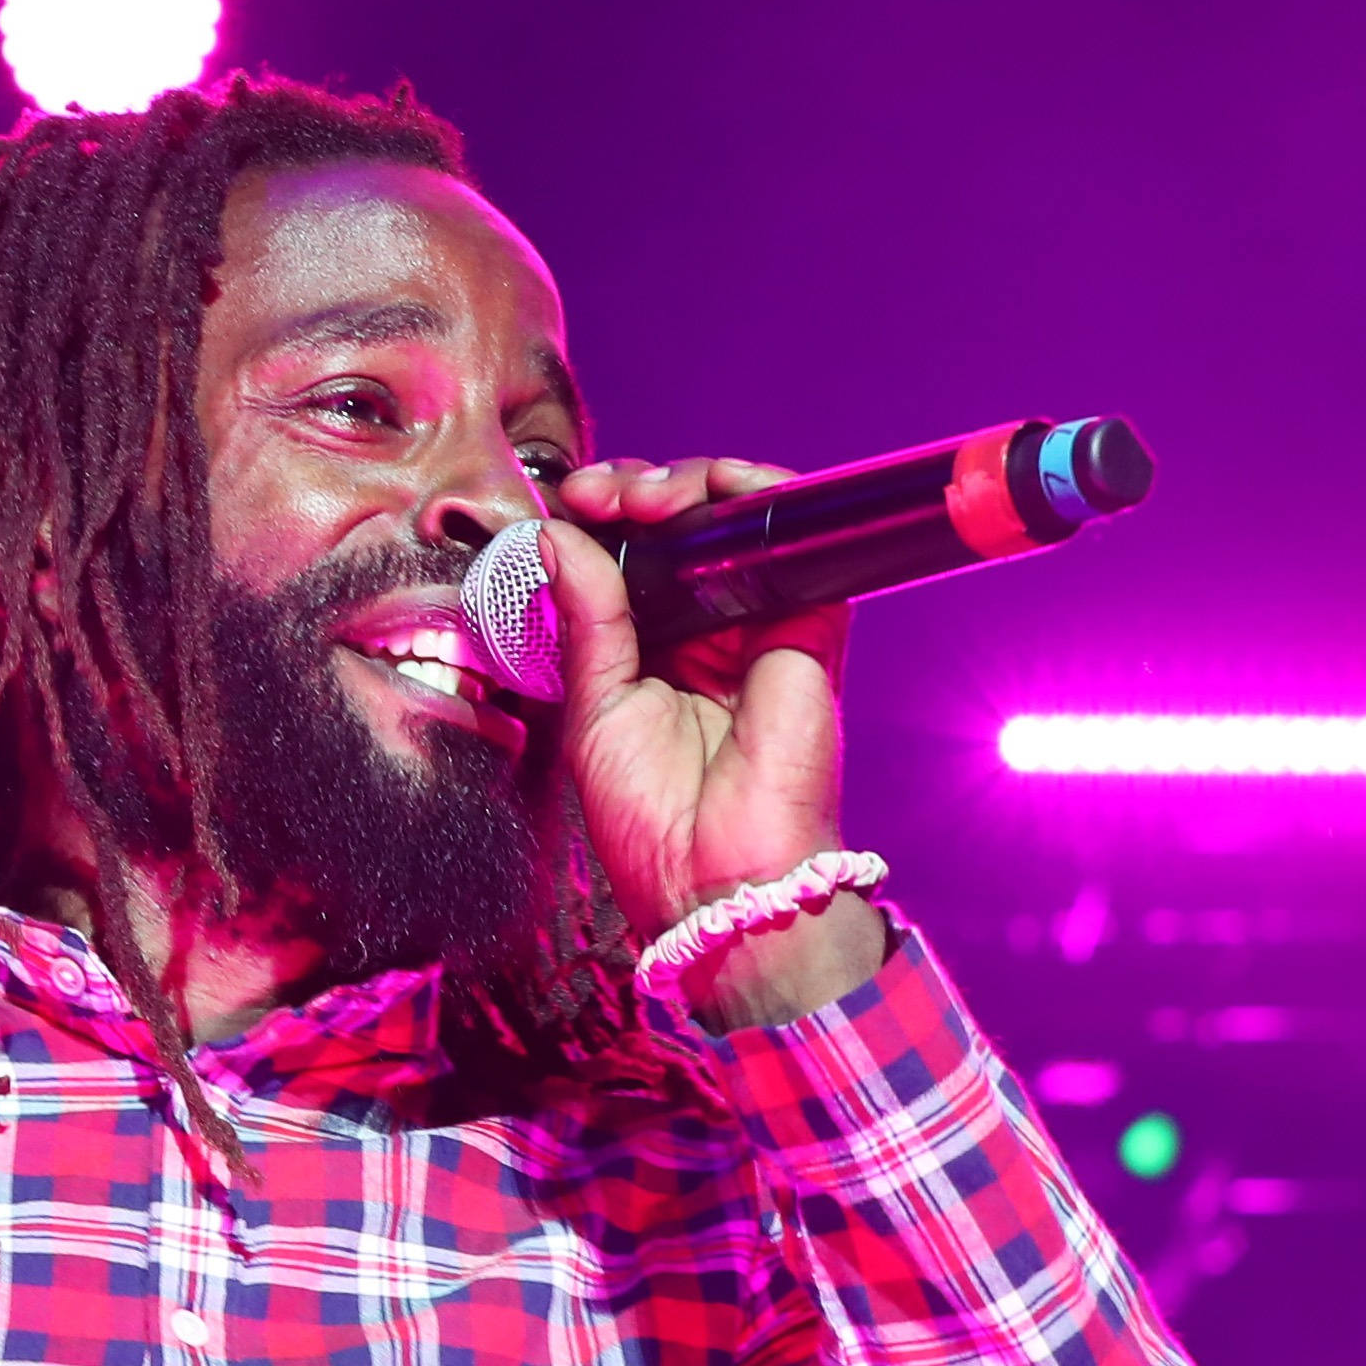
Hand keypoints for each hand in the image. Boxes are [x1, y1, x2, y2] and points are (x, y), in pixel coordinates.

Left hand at [541, 456, 889, 1029]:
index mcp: (651, 650)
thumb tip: (555, 533)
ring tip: (641, 499)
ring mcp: (760, 626)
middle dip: (636, 490)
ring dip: (685, 485)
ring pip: (734, 521)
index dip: (601, 517)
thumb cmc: (652, 819)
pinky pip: (794, 544)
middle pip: (682, 526)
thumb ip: (586, 616)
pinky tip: (711, 493)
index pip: (631, 555)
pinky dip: (757, 500)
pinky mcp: (810, 628)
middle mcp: (708, 630)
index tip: (564, 505)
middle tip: (598, 495)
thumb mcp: (595, 705)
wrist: (715, 879)